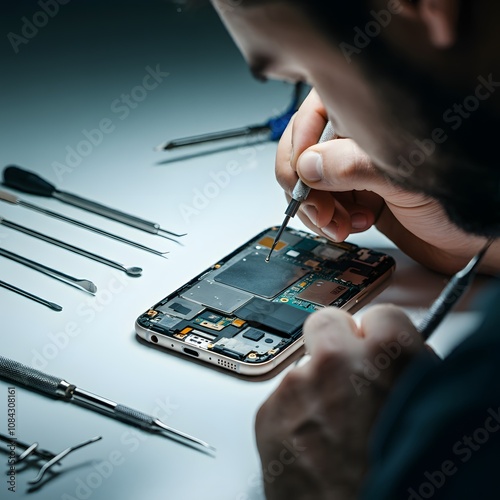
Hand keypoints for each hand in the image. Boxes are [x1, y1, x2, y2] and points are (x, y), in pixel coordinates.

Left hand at [255, 305, 424, 499]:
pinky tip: (313, 445)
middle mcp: (338, 363)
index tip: (374, 346)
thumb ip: (407, 372)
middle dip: (337, 342)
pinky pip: (283, 398)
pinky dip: (295, 414)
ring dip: (315, 386)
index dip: (378, 334)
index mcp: (389, 357)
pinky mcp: (268, 414)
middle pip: (327, 321)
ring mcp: (297, 387)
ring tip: (333, 429)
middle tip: (345, 371)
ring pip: (304, 365)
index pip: (379, 313)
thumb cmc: (402, 482)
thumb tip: (393, 353)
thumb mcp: (426, 414)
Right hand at [276, 89, 498, 274]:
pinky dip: (329, 220)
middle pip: (303, 152)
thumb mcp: (405, 177)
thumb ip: (352, 166)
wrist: (472, 239)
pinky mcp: (355, 197)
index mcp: (371, 118)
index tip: (299, 177)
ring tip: (340, 226)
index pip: (313, 113)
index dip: (298, 145)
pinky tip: (354, 226)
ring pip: (309, 183)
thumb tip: (306, 165)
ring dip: (316, 209)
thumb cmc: (457, 199)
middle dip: (304, 187)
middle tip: (320, 212)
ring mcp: (354, 169)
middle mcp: (358, 140)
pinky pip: (323, 205)